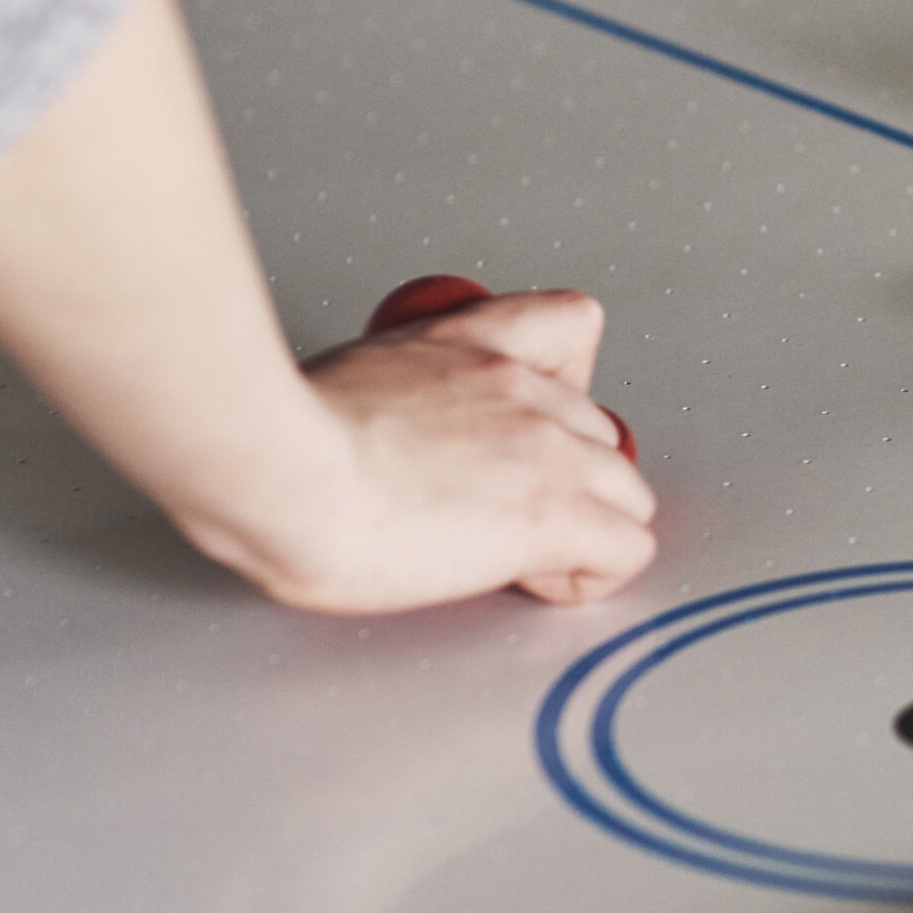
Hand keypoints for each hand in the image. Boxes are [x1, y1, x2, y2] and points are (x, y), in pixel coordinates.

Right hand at [230, 288, 655, 612]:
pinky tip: (528, 579)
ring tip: (516, 554)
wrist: (284, 467)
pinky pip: (628, 552)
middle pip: (603, 434)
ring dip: (586, 530)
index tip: (519, 436)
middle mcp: (524, 391)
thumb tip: (392, 430)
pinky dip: (588, 577)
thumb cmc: (286, 439)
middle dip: (568, 481)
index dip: (558, 395)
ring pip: (629, 493)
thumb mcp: (352, 373)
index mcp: (472, 349)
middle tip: (501, 516)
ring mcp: (549, 452)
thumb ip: (400, 387)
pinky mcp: (554, 516)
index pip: (570, 332)